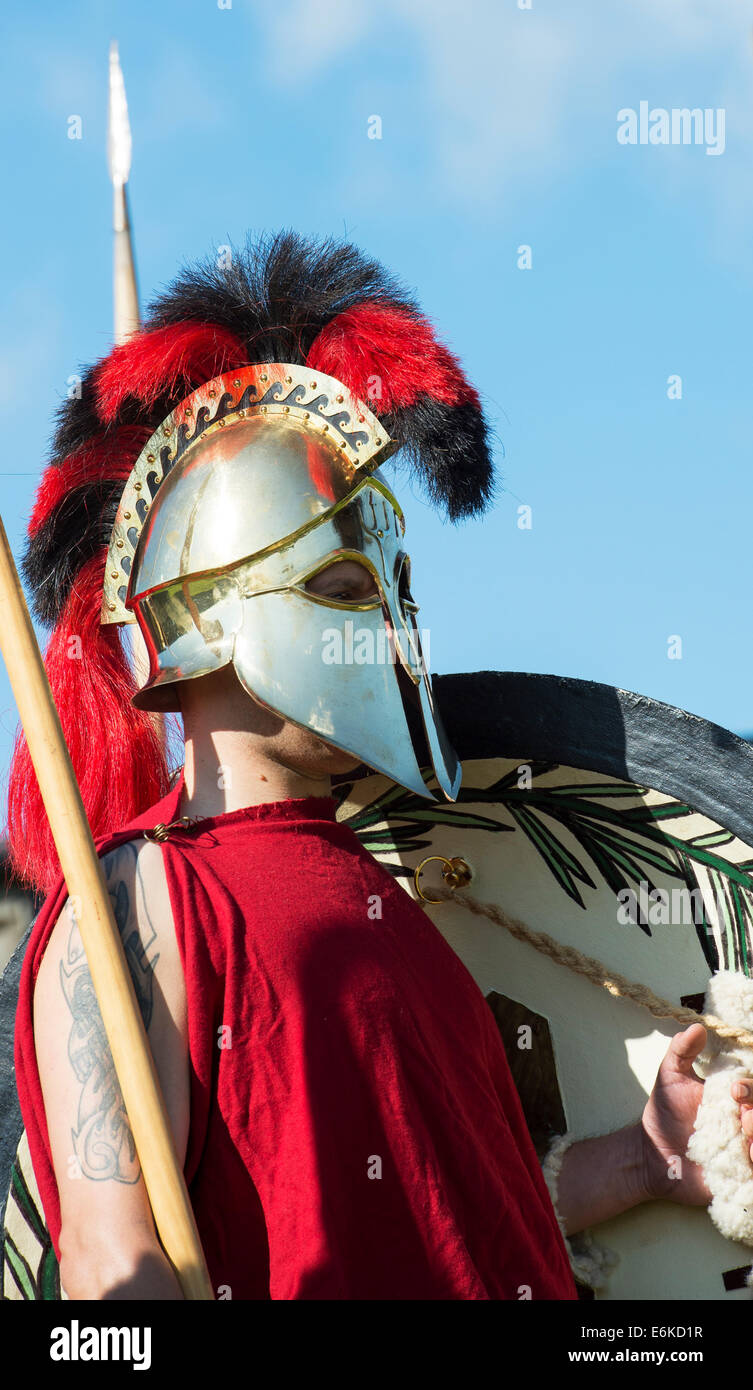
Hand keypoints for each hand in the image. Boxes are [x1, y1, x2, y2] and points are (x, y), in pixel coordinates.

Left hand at [640, 1023, 752, 1205]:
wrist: (651, 1153)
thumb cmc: (664, 1112)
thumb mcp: (670, 1076)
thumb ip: (682, 1050)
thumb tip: (696, 1027)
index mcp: (735, 1100)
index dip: (751, 1089)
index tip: (734, 1090)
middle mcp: (744, 1123)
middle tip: (744, 1117)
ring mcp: (744, 1149)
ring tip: (747, 1138)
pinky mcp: (741, 1175)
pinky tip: (749, 1156)